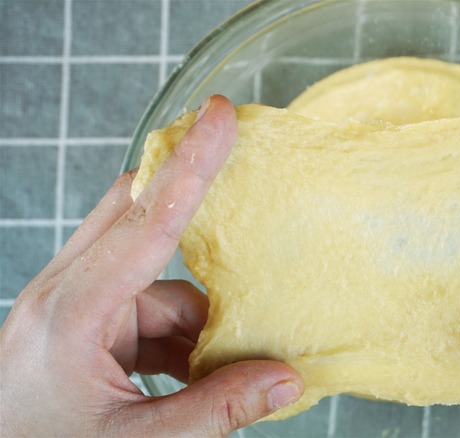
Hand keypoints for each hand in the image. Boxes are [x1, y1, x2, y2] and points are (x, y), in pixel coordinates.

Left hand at [0, 96, 302, 436]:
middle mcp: (66, 296)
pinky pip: (146, 310)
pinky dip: (183, 336)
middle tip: (244, 175)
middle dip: (193, 203)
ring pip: (153, 278)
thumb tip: (287, 378)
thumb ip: (217, 409)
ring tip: (233, 359)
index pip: (145, 221)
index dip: (191, 164)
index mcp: (70, 313)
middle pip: (137, 219)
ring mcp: (73, 309)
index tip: (220, 115)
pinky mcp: (82, 328)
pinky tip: (201, 373)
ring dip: (198, 313)